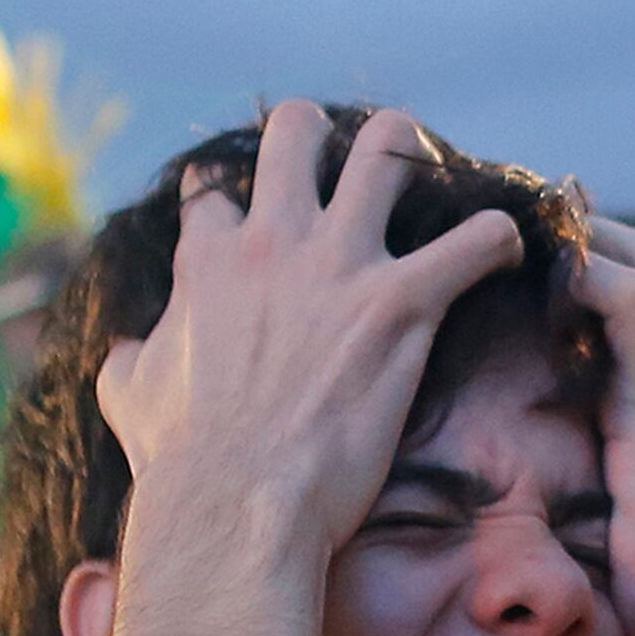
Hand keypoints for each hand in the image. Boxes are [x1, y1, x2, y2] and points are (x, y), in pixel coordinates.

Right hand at [98, 101, 521, 563]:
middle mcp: (271, 241)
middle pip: (295, 132)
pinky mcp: (399, 303)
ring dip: (414, 153)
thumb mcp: (128, 395)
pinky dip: (497, 239)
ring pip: (387, 151)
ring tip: (431, 169)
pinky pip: (473, 243)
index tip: (247, 213)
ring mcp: (338, 264)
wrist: (235, 503)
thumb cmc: (180, 461)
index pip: (215, 190)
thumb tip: (129, 350)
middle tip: (347, 159)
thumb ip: (133, 356)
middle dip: (323, 134)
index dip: (232, 198)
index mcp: (207, 259)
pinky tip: (506, 249)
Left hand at [572, 212, 634, 635]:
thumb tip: (526, 554)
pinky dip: (599, 274)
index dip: (602, 261)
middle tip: (543, 197)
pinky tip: (560, 258)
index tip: (550, 231)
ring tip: (546, 204)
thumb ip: (587, 520)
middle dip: (601, 225)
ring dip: (598, 231)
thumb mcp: (610, 547)